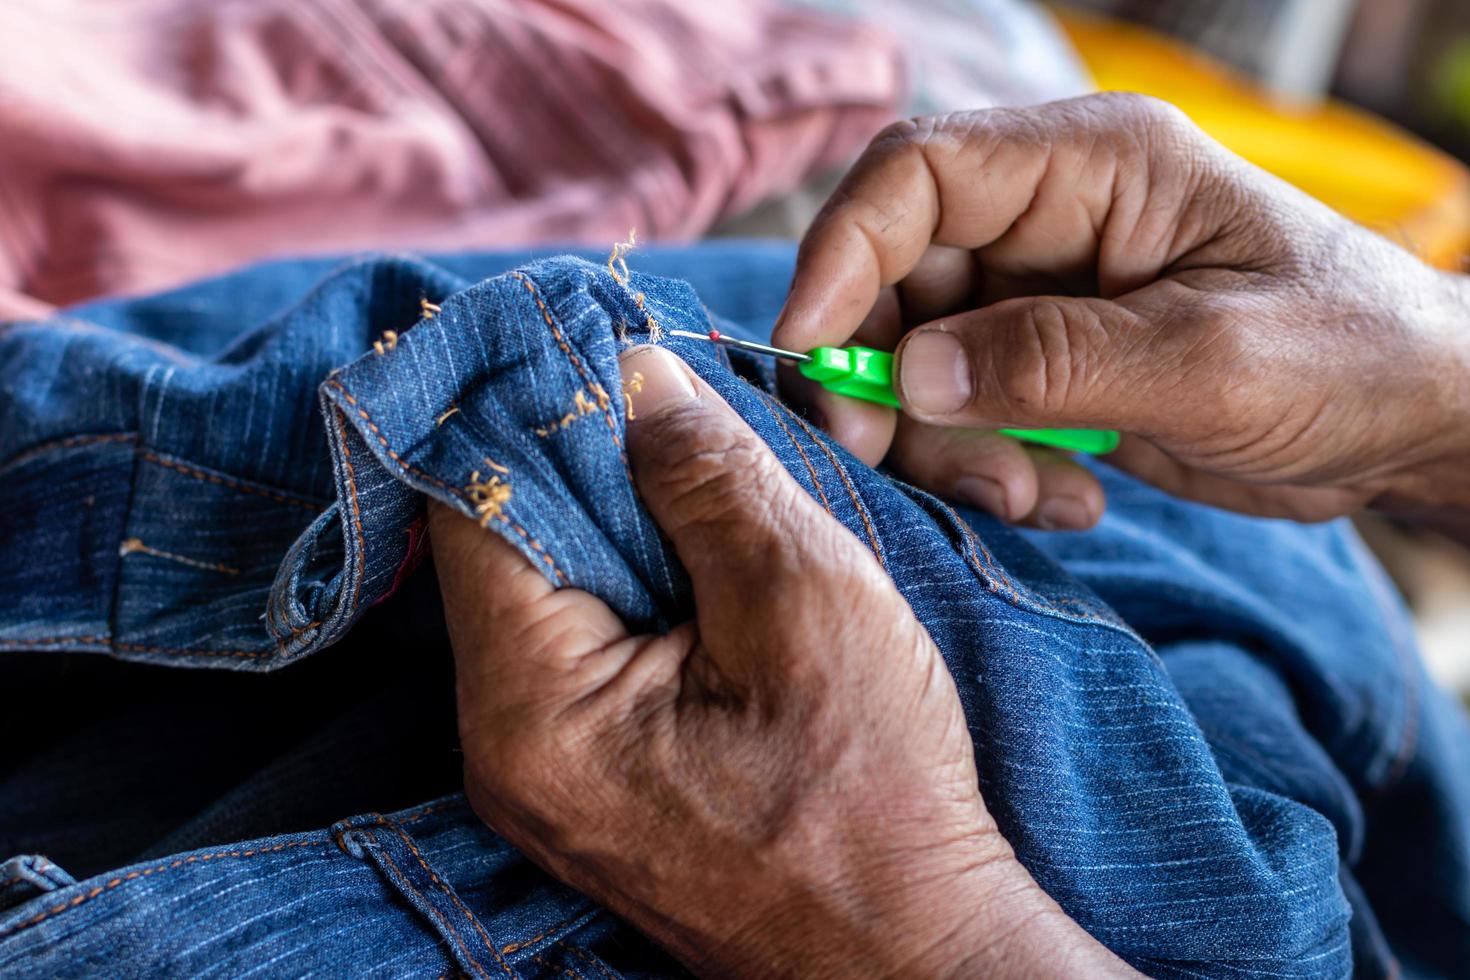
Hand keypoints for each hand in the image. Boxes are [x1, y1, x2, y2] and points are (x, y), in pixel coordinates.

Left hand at [430, 345, 1133, 977]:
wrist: (911, 950)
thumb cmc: (875, 795)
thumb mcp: (804, 602)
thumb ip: (705, 477)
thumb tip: (633, 373)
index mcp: (532, 706)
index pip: (474, 503)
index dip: (526, 402)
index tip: (586, 328)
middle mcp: (503, 744)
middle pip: (500, 543)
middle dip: (575, 451)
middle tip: (655, 381)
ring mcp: (541, 767)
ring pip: (545, 586)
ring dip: (611, 509)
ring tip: (688, 450)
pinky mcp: (589, 772)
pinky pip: (581, 638)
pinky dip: (629, 571)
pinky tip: (694, 537)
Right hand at [774, 93, 1469, 527]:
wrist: (1413, 422)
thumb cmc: (1351, 357)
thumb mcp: (1211, 363)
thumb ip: (1055, 362)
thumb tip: (911, 371)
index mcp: (1093, 166)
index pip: (917, 175)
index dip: (841, 253)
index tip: (810, 350)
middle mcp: (1051, 220)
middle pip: (896, 276)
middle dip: (881, 375)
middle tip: (890, 455)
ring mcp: (1044, 298)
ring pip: (917, 357)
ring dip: (944, 441)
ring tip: (1029, 495)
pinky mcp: (1048, 368)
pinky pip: (964, 413)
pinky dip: (988, 467)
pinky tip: (1067, 497)